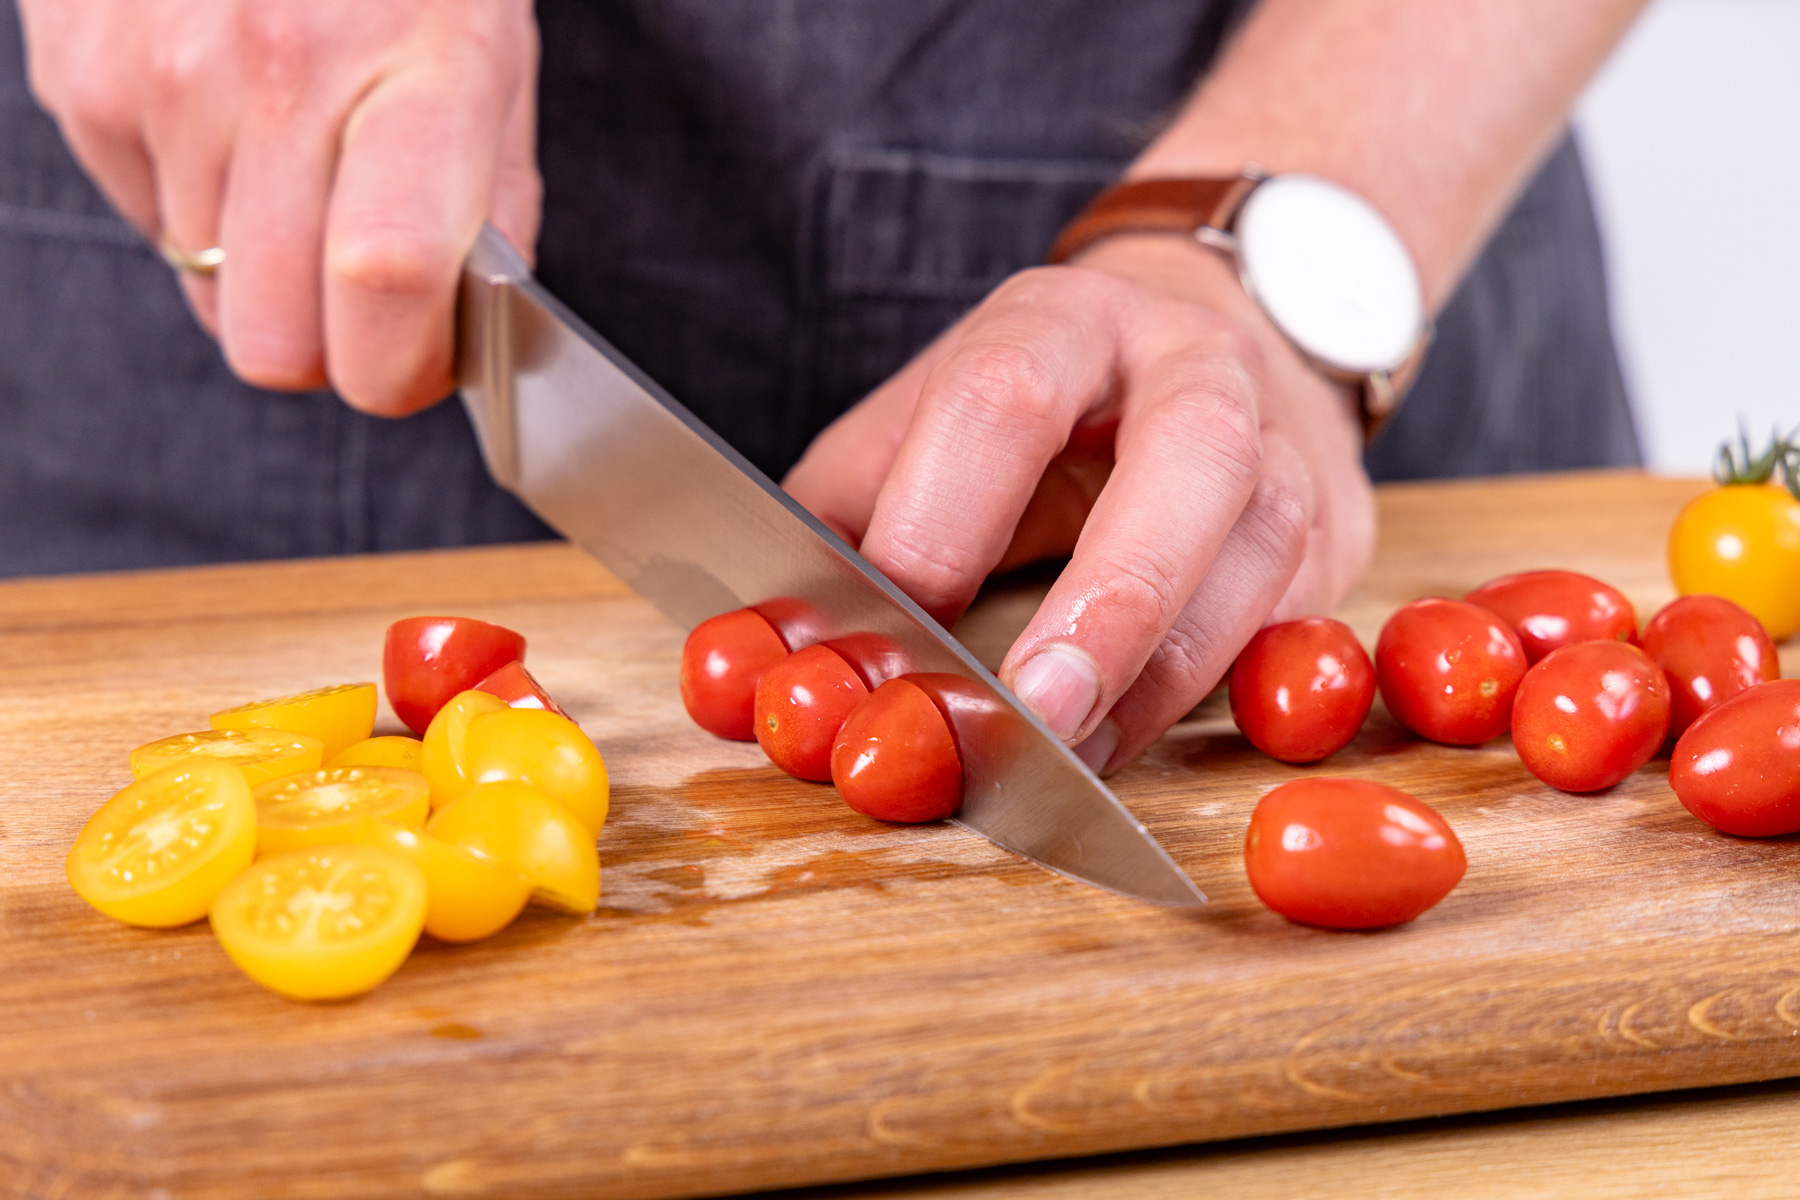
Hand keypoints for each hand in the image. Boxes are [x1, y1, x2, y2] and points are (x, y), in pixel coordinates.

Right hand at [18, 0, 539, 413]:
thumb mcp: (492, 65)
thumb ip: (489, 211)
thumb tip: (452, 341)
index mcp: (415, 72)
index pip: (387, 280)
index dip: (400, 368)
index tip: (415, 367)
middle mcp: (277, 75)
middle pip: (274, 343)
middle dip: (324, 350)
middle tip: (357, 300)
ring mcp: (164, 80)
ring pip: (211, 295)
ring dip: (261, 271)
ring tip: (298, 165)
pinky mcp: (85, 83)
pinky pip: (149, 223)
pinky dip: (199, 205)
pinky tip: (232, 124)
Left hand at [784, 234, 1374, 772]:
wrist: (1212, 324)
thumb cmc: (1035, 400)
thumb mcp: (923, 422)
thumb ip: (846, 518)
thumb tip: (767, 648)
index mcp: (1063, 323)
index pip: (1006, 397)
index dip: (946, 519)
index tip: (894, 633)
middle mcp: (1194, 369)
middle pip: (1189, 462)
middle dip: (1112, 601)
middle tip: (1037, 711)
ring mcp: (1283, 447)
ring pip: (1259, 558)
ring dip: (1159, 679)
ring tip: (1064, 760)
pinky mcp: (1334, 529)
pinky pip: (1290, 623)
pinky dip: (1210, 699)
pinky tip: (1124, 741)